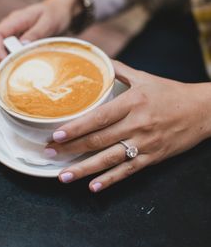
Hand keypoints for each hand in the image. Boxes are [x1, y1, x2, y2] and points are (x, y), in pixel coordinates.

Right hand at [0, 0, 82, 95]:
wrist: (60, 10)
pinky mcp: (17, 47)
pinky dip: (1, 72)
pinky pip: (5, 60)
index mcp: (14, 21)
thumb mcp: (48, 21)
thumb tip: (22, 45)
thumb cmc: (54, 13)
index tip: (5, 63)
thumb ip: (36, 32)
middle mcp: (9, 31)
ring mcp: (12, 39)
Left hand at [46, 60, 210, 191]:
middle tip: (50, 154)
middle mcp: (137, 124)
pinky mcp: (153, 158)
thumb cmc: (170, 92)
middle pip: (99, 140)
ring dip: (85, 169)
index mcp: (133, 102)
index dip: (76, 127)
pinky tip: (94, 186)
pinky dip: (111, 180)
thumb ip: (119, 69)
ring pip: (110, 159)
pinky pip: (129, 171)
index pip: (99, 117)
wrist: (201, 110)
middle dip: (72, 148)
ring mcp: (145, 144)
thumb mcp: (145, 77)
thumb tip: (99, 60)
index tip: (57, 134)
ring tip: (64, 176)